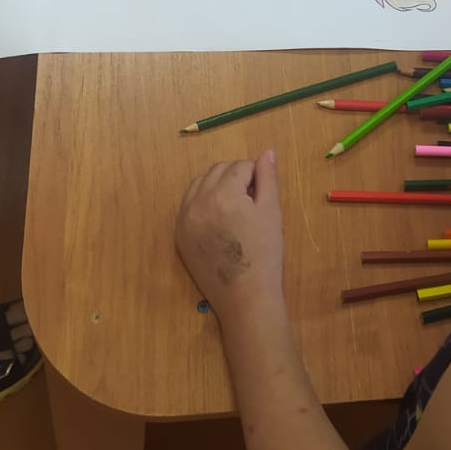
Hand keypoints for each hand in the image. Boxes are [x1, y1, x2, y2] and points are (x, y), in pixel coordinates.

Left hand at [176, 153, 283, 317]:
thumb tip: (267, 152)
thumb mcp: (271, 211)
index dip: (257, 176)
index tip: (264, 195)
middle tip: (252, 199)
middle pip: (218, 170)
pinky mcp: (179, 235)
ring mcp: (184, 218)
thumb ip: (268, 177)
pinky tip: (219, 219)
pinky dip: (203, 202)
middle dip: (236, 176)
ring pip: (200, 184)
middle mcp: (197, 200)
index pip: (241, 166)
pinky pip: (189, 205)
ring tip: (235, 206)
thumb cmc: (264, 253)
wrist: (245, 297)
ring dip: (217, 185)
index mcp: (222, 192)